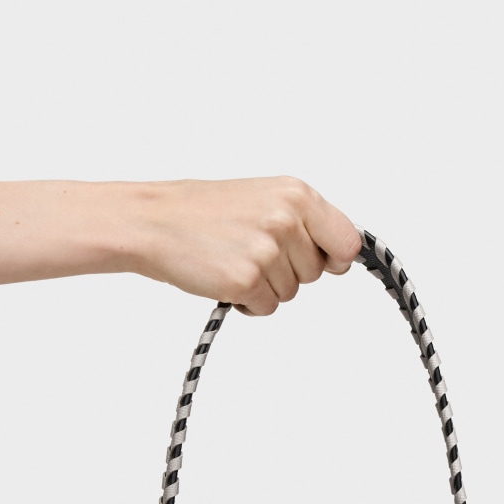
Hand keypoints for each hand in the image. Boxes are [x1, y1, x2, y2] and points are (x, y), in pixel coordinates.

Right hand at [122, 176, 361, 315]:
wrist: (155, 221)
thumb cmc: (206, 212)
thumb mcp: (264, 199)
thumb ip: (305, 222)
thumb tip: (344, 256)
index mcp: (297, 194)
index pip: (348, 242)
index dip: (335, 258)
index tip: (322, 261)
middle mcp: (286, 219)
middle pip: (315, 273)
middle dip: (288, 272)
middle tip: (251, 252)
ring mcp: (267, 251)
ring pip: (291, 293)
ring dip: (265, 287)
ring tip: (233, 261)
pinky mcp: (246, 280)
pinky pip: (266, 308)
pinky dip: (247, 303)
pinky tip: (224, 278)